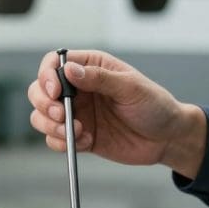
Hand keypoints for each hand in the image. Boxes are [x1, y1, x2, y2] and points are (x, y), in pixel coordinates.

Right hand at [27, 49, 205, 176]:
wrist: (168, 139)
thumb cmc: (156, 105)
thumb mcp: (131, 87)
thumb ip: (100, 79)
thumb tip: (69, 70)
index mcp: (91, 68)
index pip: (54, 63)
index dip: (47, 75)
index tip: (54, 92)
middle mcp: (79, 89)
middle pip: (40, 89)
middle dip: (43, 103)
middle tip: (60, 115)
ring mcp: (77, 113)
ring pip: (42, 116)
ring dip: (49, 125)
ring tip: (75, 132)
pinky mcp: (79, 136)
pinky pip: (55, 139)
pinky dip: (62, 143)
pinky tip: (87, 142)